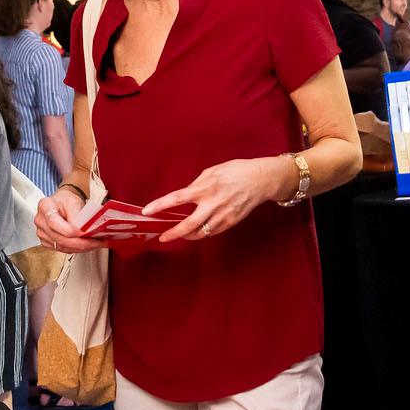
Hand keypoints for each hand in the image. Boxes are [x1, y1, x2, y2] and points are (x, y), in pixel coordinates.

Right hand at [33, 190, 105, 254]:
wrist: (63, 204)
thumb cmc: (67, 201)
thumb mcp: (74, 203)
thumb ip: (77, 217)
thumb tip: (83, 232)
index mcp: (45, 206)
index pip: (54, 223)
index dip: (69, 231)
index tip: (84, 233)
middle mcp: (40, 221)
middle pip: (59, 238)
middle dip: (80, 243)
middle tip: (96, 242)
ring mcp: (42, 233)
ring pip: (62, 246)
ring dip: (81, 248)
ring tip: (96, 244)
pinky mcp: (46, 242)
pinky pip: (62, 249)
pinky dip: (76, 249)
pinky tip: (87, 246)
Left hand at [142, 157, 291, 242]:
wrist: (261, 180)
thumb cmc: (236, 171)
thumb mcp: (212, 171)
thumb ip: (197, 184)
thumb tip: (185, 196)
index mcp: (205, 188)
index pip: (177, 198)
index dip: (160, 205)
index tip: (147, 211)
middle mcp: (213, 204)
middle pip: (188, 225)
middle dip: (173, 234)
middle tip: (162, 237)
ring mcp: (223, 215)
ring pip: (200, 233)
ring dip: (187, 235)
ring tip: (179, 234)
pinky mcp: (231, 222)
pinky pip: (212, 232)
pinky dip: (202, 232)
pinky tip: (197, 230)